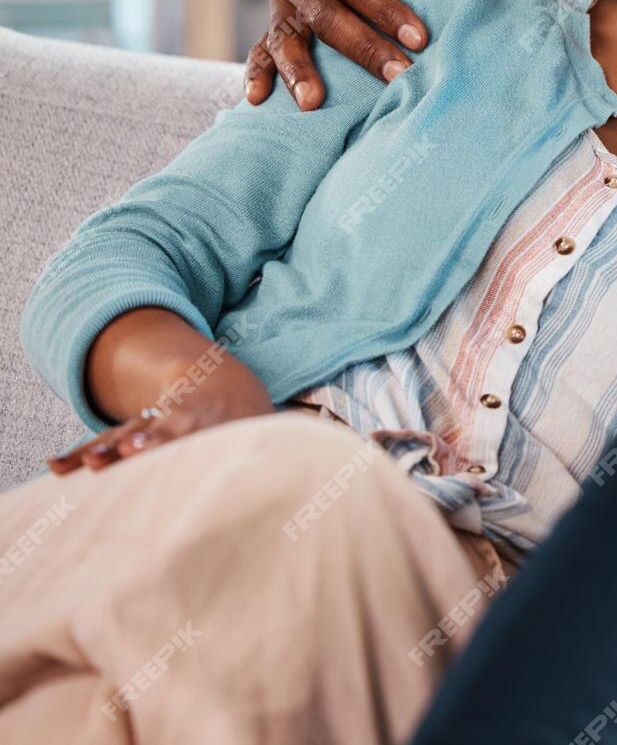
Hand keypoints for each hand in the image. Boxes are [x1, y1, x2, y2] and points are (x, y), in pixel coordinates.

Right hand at [48, 369, 275, 474]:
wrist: (219, 382)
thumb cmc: (245, 423)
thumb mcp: (263, 431)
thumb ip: (280, 457)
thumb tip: (314, 478)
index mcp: (219, 423)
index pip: (204, 434)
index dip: (188, 441)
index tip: (170, 449)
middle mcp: (184, 421)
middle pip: (162, 431)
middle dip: (144, 442)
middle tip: (124, 453)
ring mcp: (154, 424)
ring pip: (128, 433)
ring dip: (108, 447)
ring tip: (89, 463)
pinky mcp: (132, 431)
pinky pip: (104, 442)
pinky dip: (82, 453)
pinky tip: (58, 466)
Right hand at [246, 0, 451, 109]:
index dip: (385, 9)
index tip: (420, 39)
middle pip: (323, 14)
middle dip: (362, 47)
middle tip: (398, 75)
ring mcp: (283, 1)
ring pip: (285, 36)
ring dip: (299, 70)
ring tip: (314, 102)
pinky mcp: (279, 26)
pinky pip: (261, 50)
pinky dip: (257, 73)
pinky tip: (258, 99)